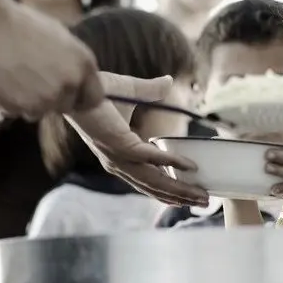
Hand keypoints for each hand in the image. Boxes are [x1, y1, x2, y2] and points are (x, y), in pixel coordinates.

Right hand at [0, 4, 103, 117]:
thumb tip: (79, 80)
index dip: (82, 98)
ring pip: (43, 112)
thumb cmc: (23, 24)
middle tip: (37, 80)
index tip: (71, 95)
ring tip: (19, 76)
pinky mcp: (22, 106)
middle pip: (68, 106)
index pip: (95, 98)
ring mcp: (46, 97)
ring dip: (33, 102)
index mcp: (85, 64)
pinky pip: (21, 112)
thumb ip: (74, 63)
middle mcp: (70, 83)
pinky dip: (13, 102)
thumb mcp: (62, 38)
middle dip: (56, 99)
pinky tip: (5, 80)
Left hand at [65, 72, 209, 206]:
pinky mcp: (121, 145)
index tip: (186, 197)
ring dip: (180, 189)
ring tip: (201, 194)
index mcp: (119, 156)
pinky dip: (171, 163)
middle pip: (154, 187)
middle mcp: (119, 163)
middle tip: (204, 200)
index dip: (166, 190)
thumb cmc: (98, 91)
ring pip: (154, 180)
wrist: (79, 86)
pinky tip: (189, 167)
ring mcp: (119, 157)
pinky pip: (151, 158)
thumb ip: (151, 90)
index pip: (146, 180)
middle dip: (180, 196)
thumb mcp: (132, 92)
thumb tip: (167, 82)